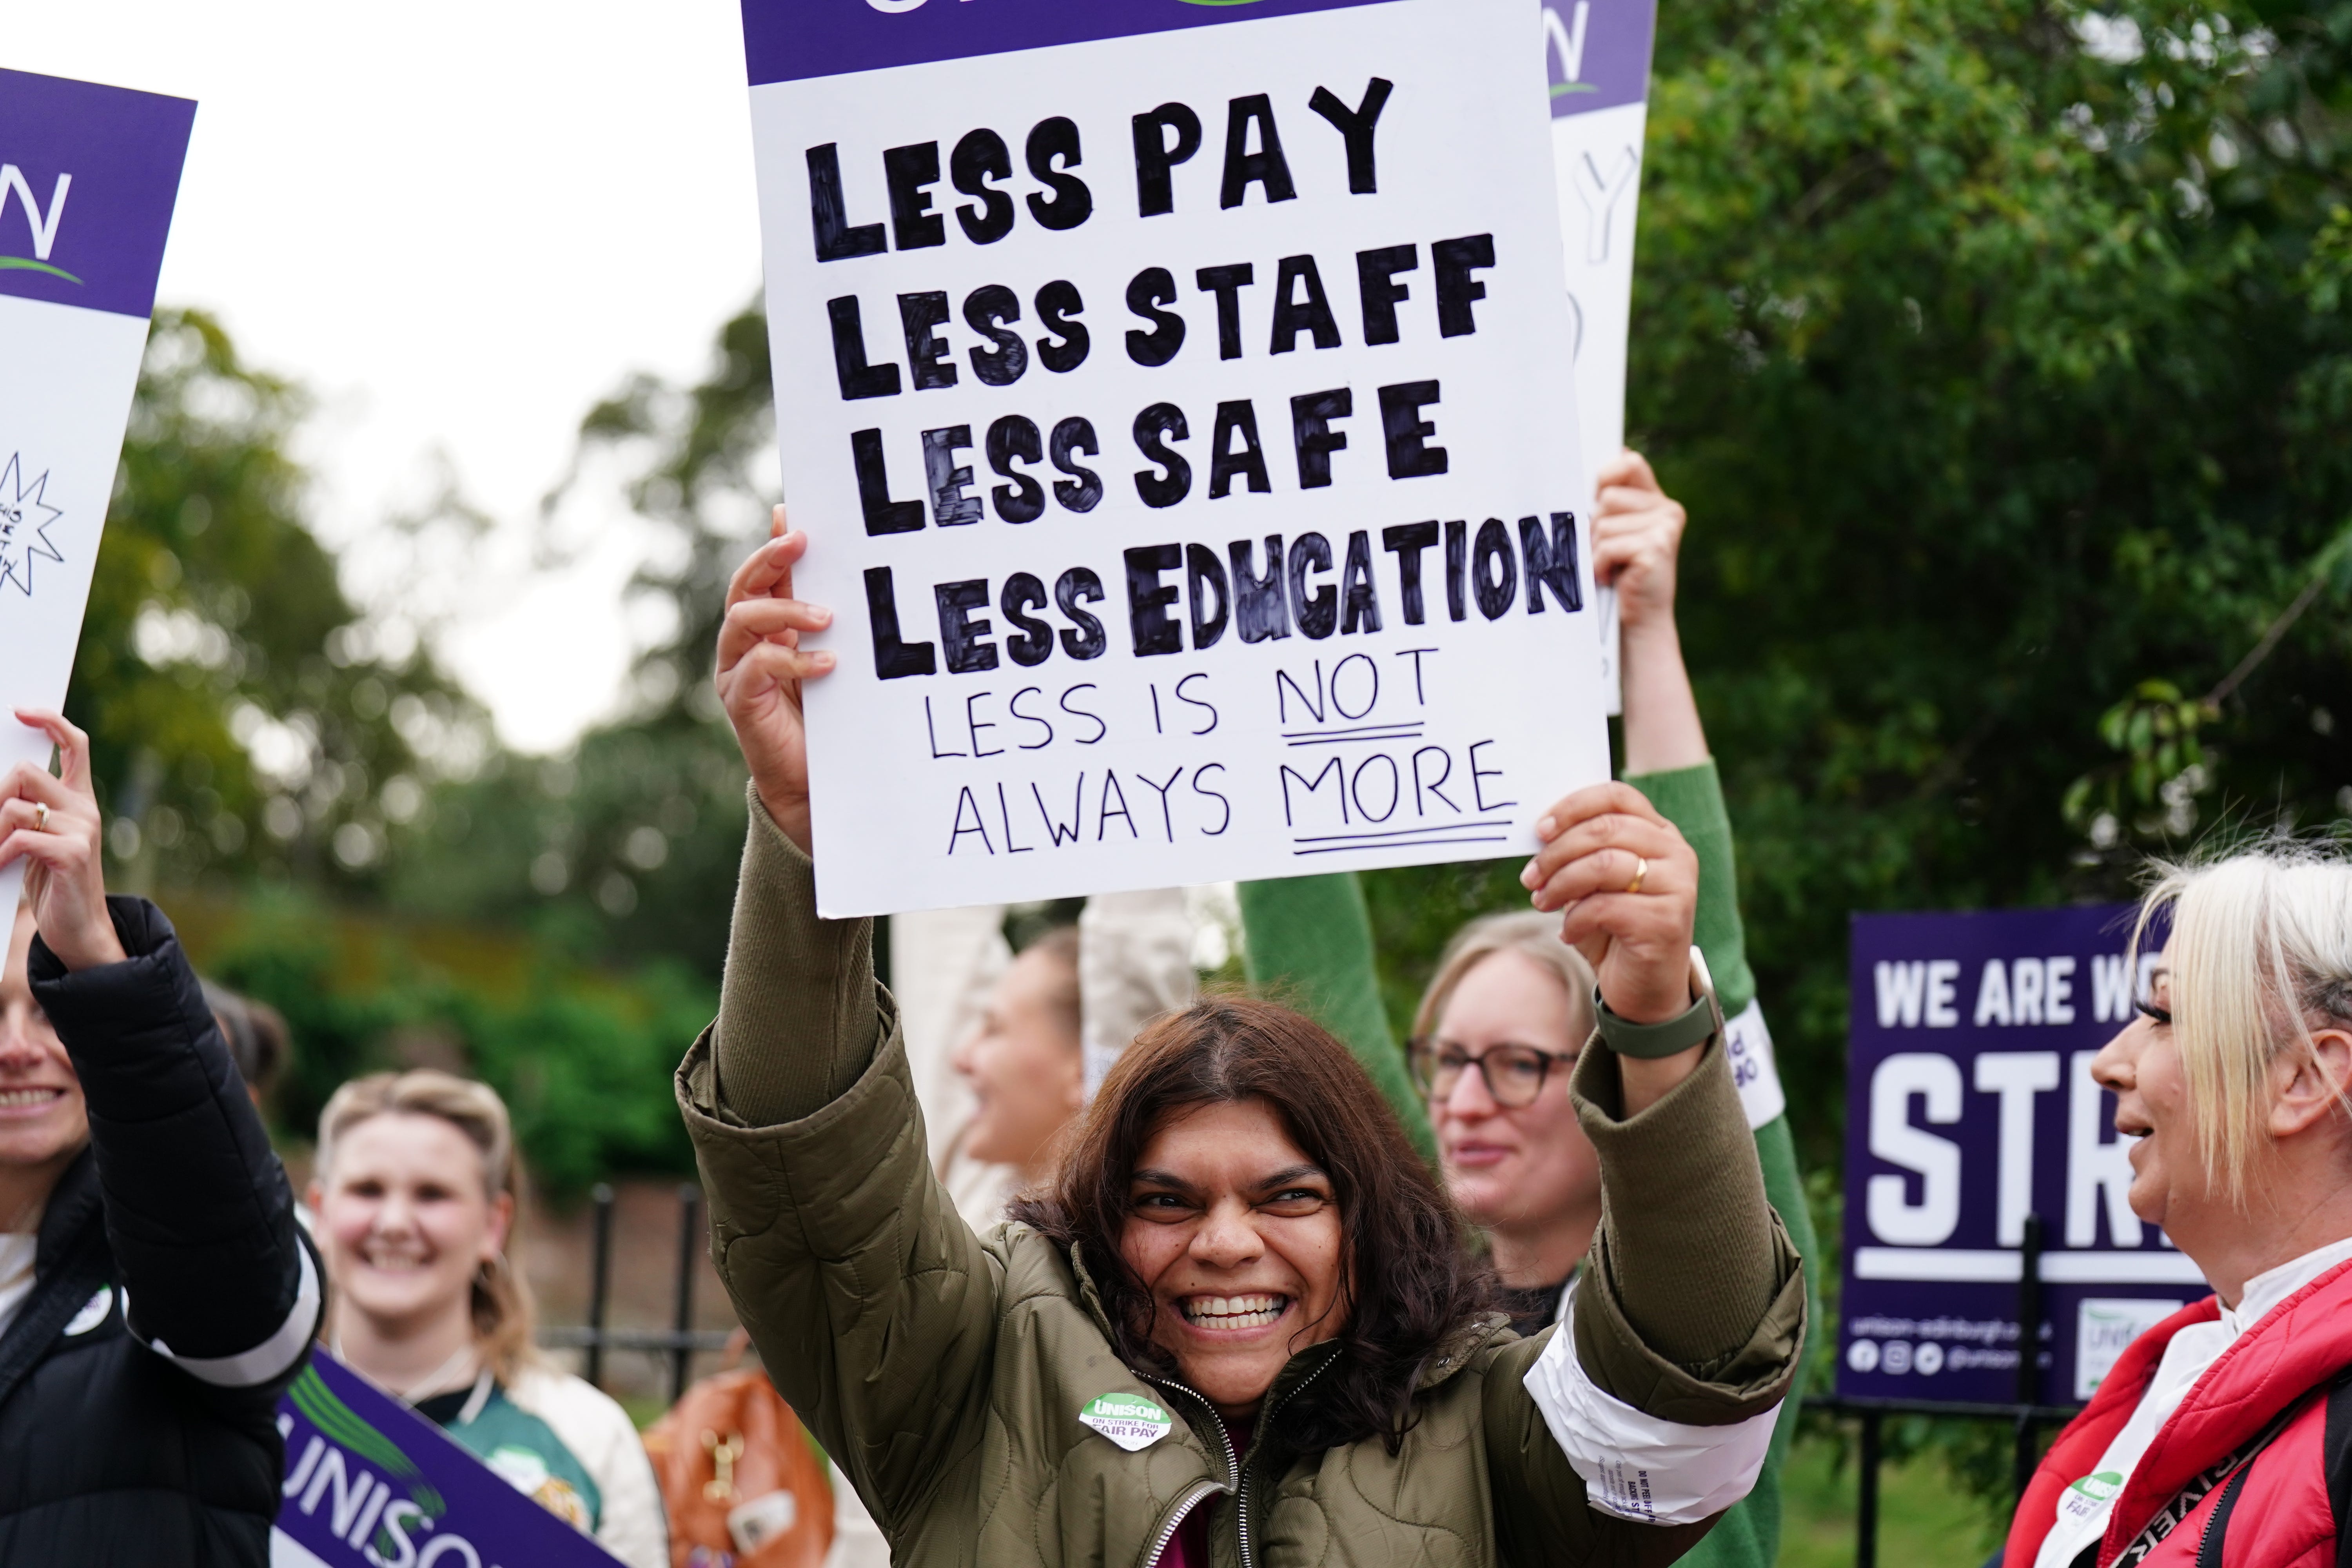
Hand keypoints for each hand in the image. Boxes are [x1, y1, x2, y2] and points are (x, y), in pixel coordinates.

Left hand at [0, 711, 125, 970]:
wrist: (80, 930)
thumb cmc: (52, 883)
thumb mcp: (37, 839)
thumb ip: (25, 810)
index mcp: (78, 800)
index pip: (75, 744)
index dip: (51, 721)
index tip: (22, 712)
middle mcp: (85, 809)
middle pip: (26, 772)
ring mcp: (82, 830)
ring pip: (16, 805)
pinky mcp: (73, 854)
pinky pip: (21, 837)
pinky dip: (0, 853)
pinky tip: (0, 866)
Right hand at [715, 507, 836, 855]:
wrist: (815, 782)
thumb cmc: (829, 716)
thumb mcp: (833, 655)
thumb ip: (828, 617)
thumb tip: (842, 569)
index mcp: (766, 626)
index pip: (764, 574)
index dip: (774, 544)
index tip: (795, 518)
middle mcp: (744, 643)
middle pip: (745, 587)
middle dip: (770, 560)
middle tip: (801, 543)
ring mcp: (738, 671)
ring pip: (743, 620)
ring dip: (784, 610)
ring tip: (826, 617)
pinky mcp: (741, 701)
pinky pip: (757, 666)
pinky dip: (792, 659)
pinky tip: (827, 663)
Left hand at [1519, 783, 1696, 1024]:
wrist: (1644, 990)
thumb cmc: (1614, 929)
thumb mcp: (1595, 884)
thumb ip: (1581, 852)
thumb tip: (1540, 832)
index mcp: (1660, 833)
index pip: (1618, 796)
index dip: (1573, 806)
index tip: (1539, 829)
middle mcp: (1676, 853)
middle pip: (1605, 829)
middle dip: (1556, 852)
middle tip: (1530, 877)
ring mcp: (1677, 886)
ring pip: (1604, 864)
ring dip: (1561, 884)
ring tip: (1541, 902)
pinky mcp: (1667, 921)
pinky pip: (1606, 906)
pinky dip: (1575, 918)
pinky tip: (1567, 933)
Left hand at [1592, 449, 1684, 635]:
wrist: (1638, 622)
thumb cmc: (1618, 577)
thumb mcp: (1612, 534)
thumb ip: (1606, 504)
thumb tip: (1586, 470)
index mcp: (1657, 501)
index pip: (1630, 463)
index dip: (1605, 474)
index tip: (1594, 497)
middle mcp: (1667, 510)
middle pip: (1607, 497)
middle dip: (1595, 527)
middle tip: (1606, 552)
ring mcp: (1665, 527)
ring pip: (1603, 523)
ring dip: (1597, 550)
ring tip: (1610, 567)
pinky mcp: (1656, 547)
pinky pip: (1607, 545)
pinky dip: (1600, 565)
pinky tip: (1612, 577)